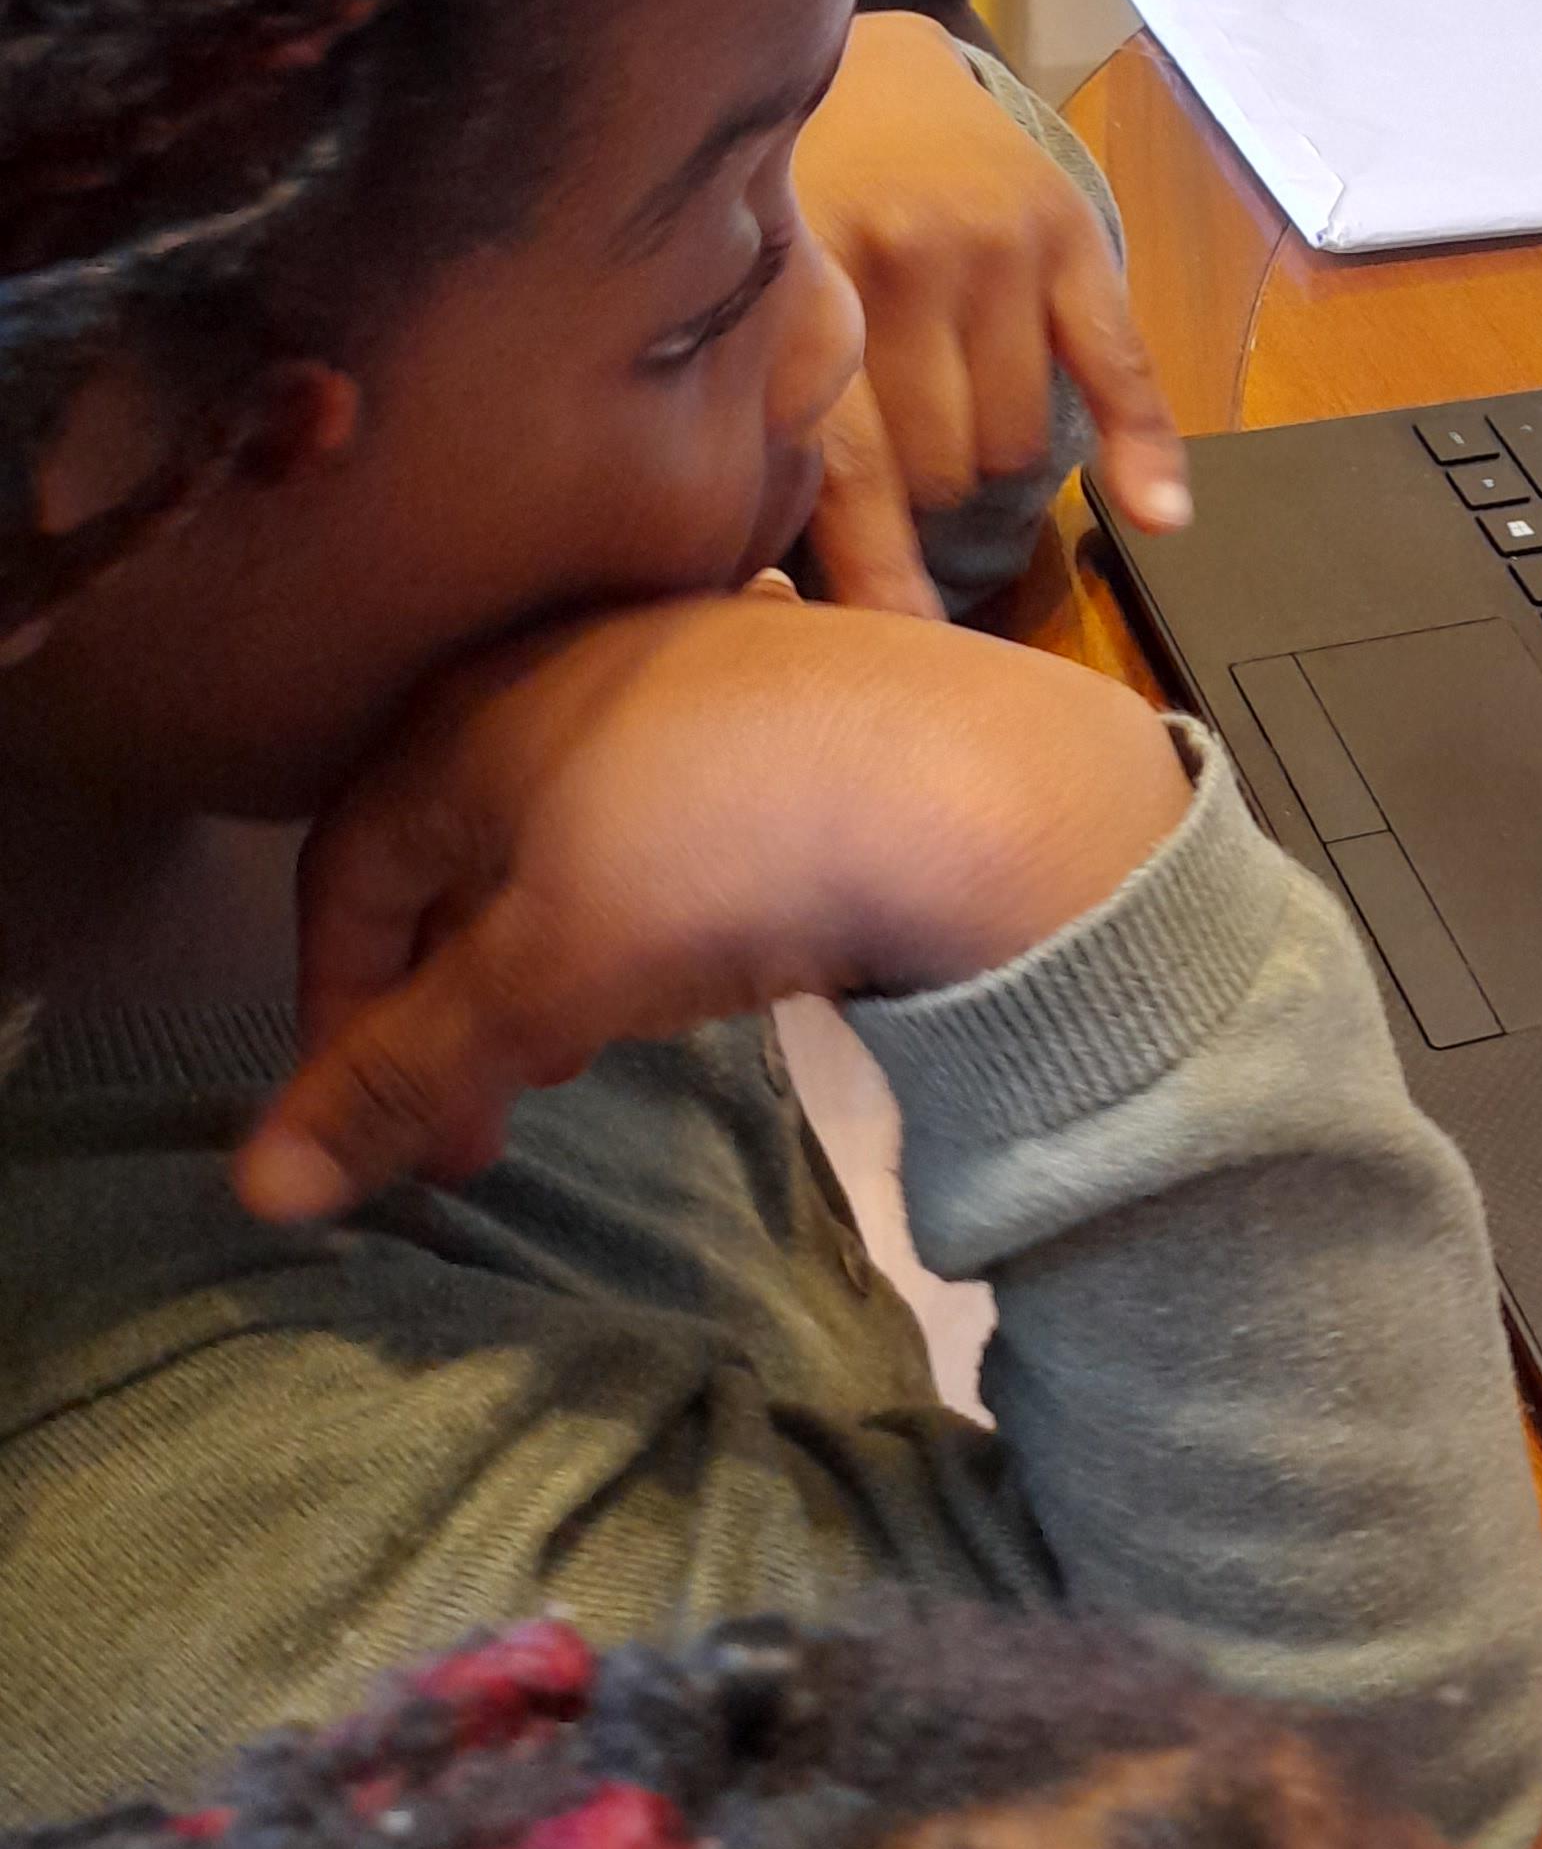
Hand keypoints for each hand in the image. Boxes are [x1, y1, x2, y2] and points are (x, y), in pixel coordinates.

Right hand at [232, 586, 1191, 1222]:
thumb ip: (402, 1072)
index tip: (382, 1135)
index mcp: (467, 711)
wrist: (977, 781)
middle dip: (451, 998)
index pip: (345, 870)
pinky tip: (700, 940)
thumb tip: (256, 1188)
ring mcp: (686, 660)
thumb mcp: (544, 978)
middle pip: (454, 844)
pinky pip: (673, 795)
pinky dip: (649, 887)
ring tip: (583, 1043)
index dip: (338, 1015)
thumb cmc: (718, 861)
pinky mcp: (797, 688)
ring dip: (549, 945)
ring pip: (566, 820)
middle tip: (491, 1121)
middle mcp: (562, 660)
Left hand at [793, 12, 1189, 616]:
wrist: (868, 62)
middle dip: (918, 494)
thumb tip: (780, 592)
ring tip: (947, 406)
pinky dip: (1143, 446)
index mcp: (805, 289)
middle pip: (938, 472)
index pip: (850, 470)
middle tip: (892, 464)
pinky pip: (1119, 366)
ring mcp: (989, 244)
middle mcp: (898, 263)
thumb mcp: (749, 298)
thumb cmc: (792, 211)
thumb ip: (765, 416)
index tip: (897, 664)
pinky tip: (1162, 515)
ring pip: (1015, 443)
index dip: (875, 575)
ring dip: (986, 457)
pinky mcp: (1065, 229)